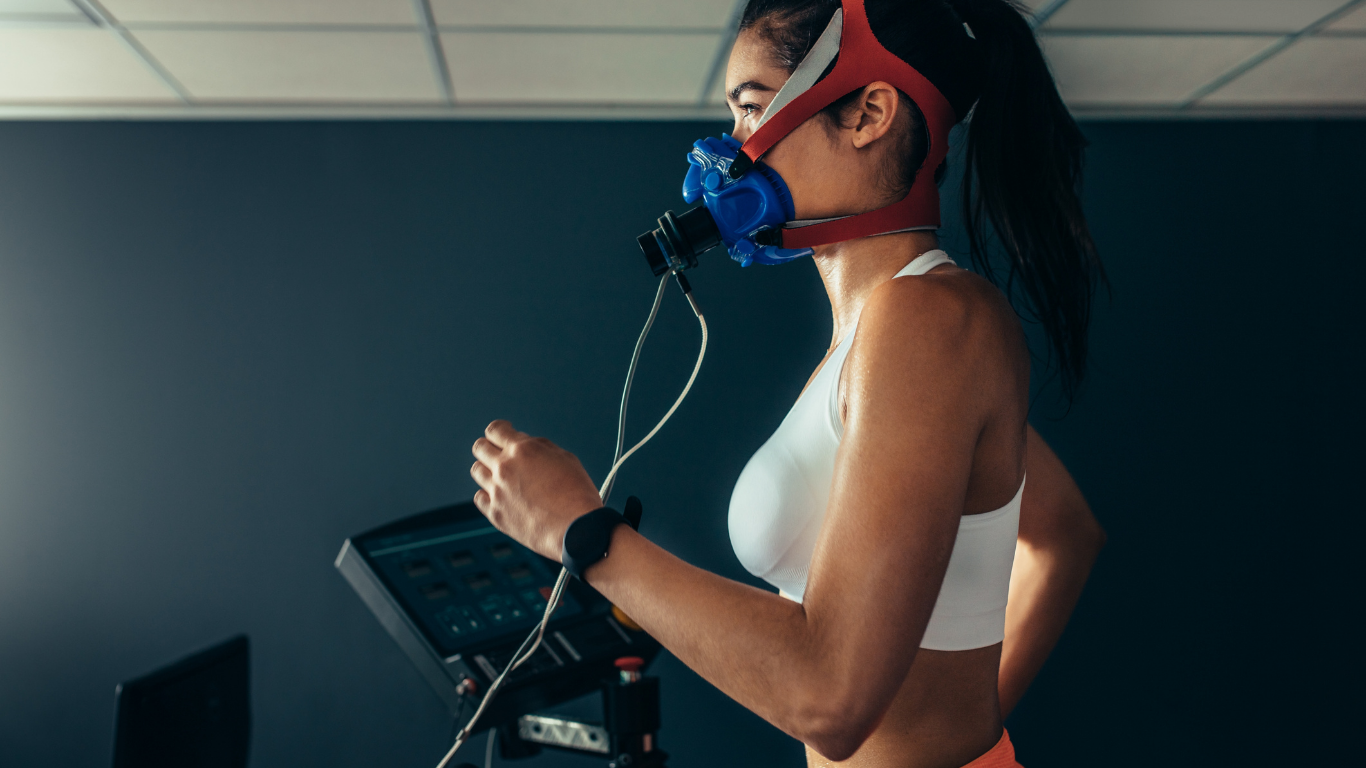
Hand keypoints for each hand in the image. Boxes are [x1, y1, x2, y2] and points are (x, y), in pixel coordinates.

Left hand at [470, 420, 603, 560]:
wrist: (576, 530)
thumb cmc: (577, 494)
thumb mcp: (566, 458)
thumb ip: (540, 447)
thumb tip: (526, 444)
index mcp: (523, 449)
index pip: (495, 429)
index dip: (500, 429)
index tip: (503, 432)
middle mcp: (505, 467)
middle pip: (480, 448)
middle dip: (489, 446)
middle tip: (499, 453)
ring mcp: (497, 491)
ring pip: (477, 471)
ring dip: (488, 470)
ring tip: (501, 476)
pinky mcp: (495, 514)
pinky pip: (480, 497)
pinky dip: (487, 494)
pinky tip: (500, 496)